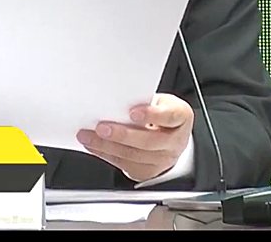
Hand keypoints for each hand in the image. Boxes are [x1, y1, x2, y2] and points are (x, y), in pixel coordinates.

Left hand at [76, 93, 193, 182]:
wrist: (170, 134)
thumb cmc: (162, 112)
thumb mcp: (159, 100)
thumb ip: (142, 100)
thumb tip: (115, 100)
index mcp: (181, 117)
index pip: (169, 116)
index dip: (151, 115)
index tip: (132, 112)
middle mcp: (175, 141)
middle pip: (149, 141)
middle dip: (122, 135)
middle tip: (101, 127)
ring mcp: (163, 159)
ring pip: (134, 156)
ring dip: (107, 146)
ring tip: (89, 137)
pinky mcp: (149, 171)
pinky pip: (125, 165)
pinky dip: (107, 155)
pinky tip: (94, 146)